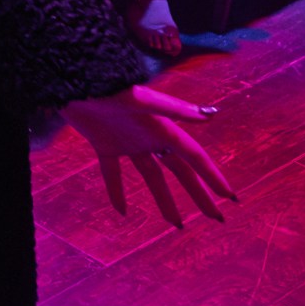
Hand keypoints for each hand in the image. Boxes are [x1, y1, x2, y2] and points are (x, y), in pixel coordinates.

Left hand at [61, 85, 233, 227]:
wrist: (74, 81)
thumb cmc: (110, 87)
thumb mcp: (143, 99)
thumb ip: (174, 108)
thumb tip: (209, 116)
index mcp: (163, 128)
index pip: (194, 157)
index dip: (212, 176)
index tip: (230, 197)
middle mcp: (149, 137)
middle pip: (180, 171)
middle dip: (199, 193)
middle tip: (216, 217)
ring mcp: (128, 142)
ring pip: (151, 176)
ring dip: (164, 199)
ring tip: (178, 223)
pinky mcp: (104, 145)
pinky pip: (112, 173)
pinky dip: (117, 191)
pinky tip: (122, 211)